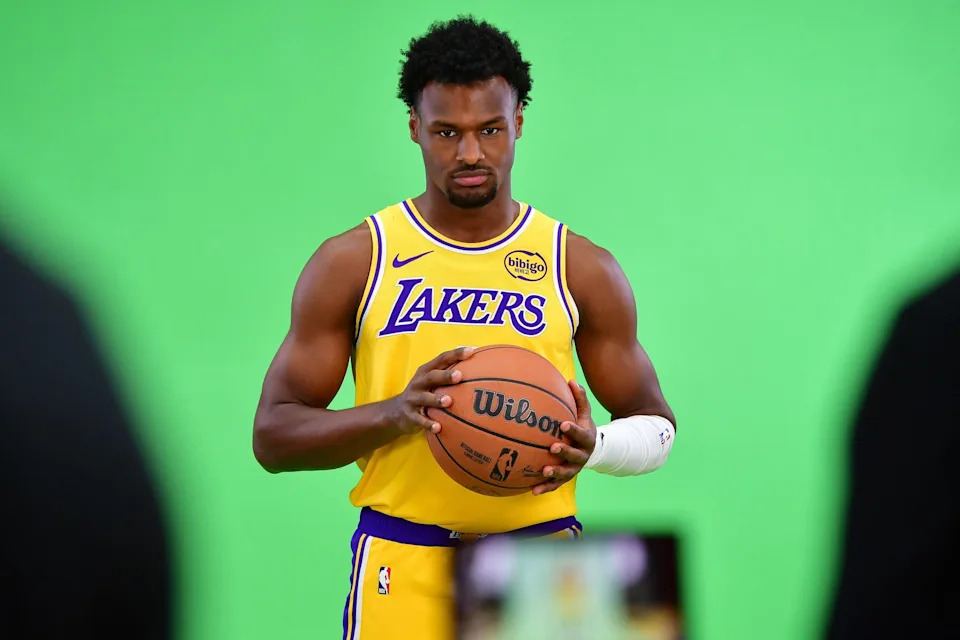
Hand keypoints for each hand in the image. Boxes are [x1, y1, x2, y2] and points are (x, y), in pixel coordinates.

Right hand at [388, 346, 474, 434]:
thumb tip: (475, 359)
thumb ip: (448, 372)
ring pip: (425, 398)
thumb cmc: (423, 392)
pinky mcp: (410, 415)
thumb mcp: (431, 380)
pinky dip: (429, 424)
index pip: (441, 359)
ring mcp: (413, 399)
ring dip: (436, 399)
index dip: (455, 354)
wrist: (396, 412)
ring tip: (449, 401)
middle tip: (459, 375)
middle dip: (445, 376)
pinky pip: (420, 420)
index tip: (471, 351)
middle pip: (432, 377)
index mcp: (426, 371)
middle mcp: (419, 383)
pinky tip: (438, 428)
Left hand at [532, 381, 596, 495]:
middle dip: (565, 452)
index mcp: (587, 439)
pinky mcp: (565, 479)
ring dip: (555, 473)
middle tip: (552, 447)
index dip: (573, 430)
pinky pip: (554, 485)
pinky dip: (544, 488)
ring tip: (544, 471)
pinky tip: (532, 491)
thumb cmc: (583, 427)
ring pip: (566, 473)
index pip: (582, 434)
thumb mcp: (585, 414)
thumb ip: (580, 399)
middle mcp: (582, 456)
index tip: (563, 424)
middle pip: (575, 455)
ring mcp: (574, 468)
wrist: (592, 451)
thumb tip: (571, 380)